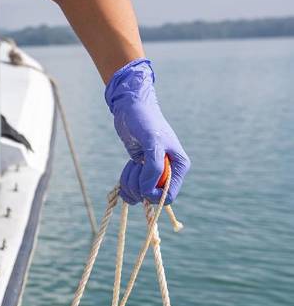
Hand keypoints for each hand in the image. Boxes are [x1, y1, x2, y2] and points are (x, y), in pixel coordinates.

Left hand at [104, 58, 189, 203]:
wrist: (131, 108)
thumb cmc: (145, 120)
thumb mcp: (152, 141)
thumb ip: (153, 167)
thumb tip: (148, 190)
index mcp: (179, 166)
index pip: (169, 196)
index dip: (153, 195)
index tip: (142, 184)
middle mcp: (168, 172)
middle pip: (151, 197)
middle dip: (139, 187)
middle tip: (136, 167)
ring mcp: (152, 172)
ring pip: (139, 194)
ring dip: (129, 183)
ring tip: (131, 164)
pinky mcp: (140, 170)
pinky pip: (131, 187)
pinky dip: (125, 182)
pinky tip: (128, 166)